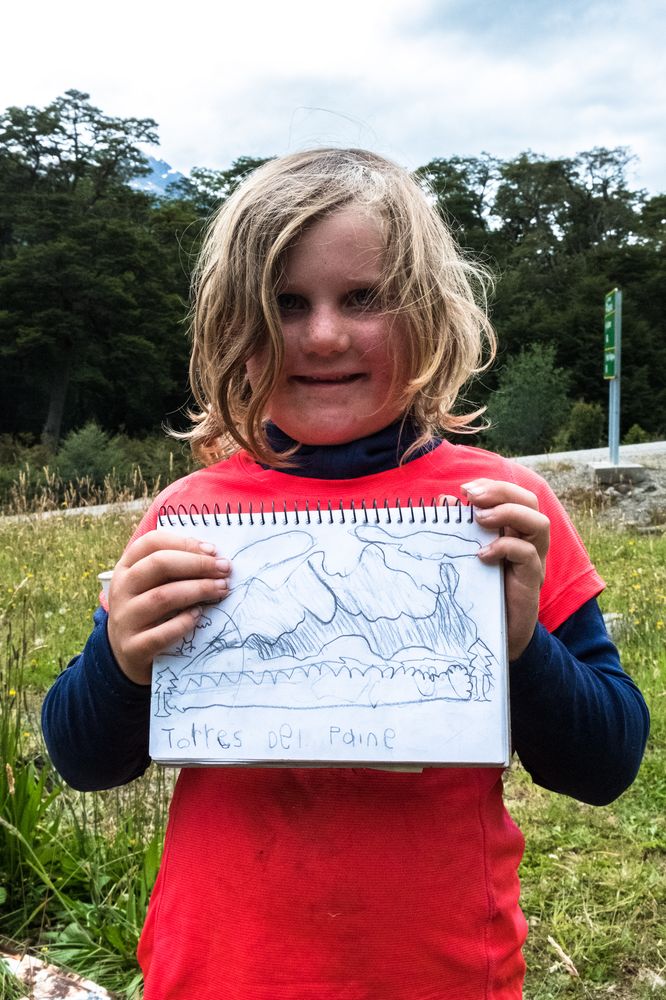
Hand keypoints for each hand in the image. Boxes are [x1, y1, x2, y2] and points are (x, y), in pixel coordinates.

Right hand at [107, 531, 231, 684]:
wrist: (127, 656)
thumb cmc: (149, 612)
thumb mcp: (152, 586)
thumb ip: (174, 570)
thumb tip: (214, 556)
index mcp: (126, 568)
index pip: (151, 543)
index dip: (184, 542)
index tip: (212, 550)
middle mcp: (121, 590)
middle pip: (158, 565)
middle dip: (197, 564)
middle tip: (224, 569)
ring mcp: (125, 619)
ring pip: (162, 597)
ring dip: (197, 590)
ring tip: (221, 588)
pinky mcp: (133, 647)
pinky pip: (161, 633)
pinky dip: (184, 622)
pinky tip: (199, 615)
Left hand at [461, 479, 549, 660]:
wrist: (496, 633)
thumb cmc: (481, 589)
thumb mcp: (467, 553)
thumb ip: (460, 527)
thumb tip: (442, 501)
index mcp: (515, 530)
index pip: (515, 496)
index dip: (493, 486)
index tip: (465, 490)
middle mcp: (529, 541)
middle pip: (531, 502)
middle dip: (501, 492)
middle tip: (471, 496)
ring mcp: (534, 560)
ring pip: (539, 523)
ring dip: (508, 513)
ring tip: (479, 519)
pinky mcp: (532, 580)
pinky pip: (528, 555)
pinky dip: (505, 547)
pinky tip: (482, 555)